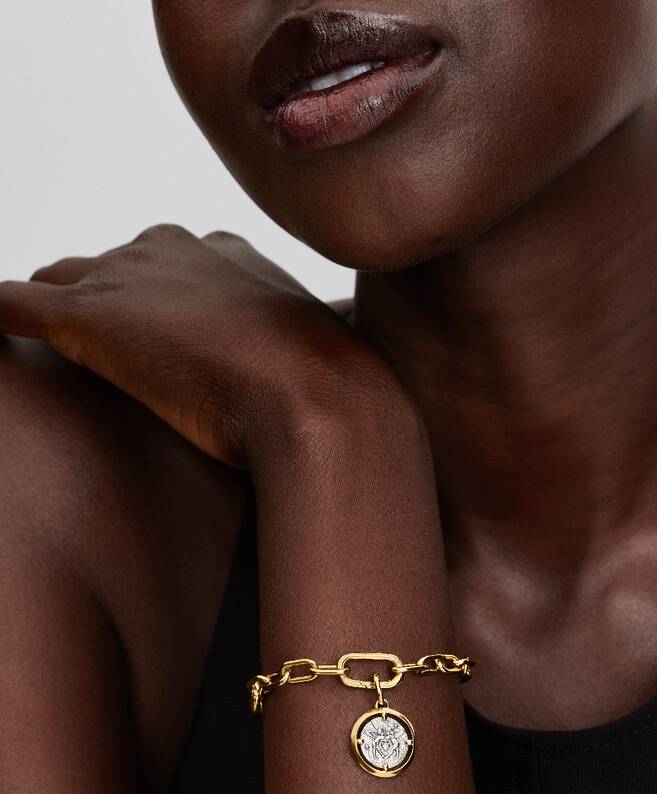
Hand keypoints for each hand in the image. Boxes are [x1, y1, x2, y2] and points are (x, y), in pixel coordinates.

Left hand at [0, 225, 404, 468]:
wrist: (325, 401)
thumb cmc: (339, 392)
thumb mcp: (323, 358)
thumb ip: (304, 353)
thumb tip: (344, 385)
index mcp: (225, 252)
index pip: (165, 263)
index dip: (155, 302)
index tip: (158, 339)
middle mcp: (169, 250)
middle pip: (107, 266)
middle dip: (100, 301)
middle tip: (101, 347)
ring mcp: (124, 281)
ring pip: (61, 281)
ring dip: (52, 309)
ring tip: (36, 335)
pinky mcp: (84, 321)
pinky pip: (12, 304)